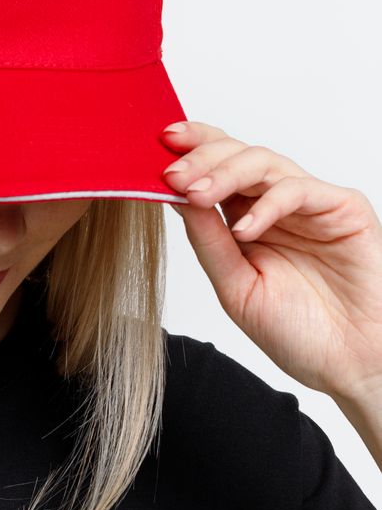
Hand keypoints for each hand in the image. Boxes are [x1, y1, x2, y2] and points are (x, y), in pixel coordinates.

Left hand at [160, 120, 381, 404]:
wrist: (351, 367)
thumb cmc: (299, 332)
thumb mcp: (235, 286)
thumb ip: (207, 241)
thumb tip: (173, 196)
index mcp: (247, 216)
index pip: (217, 165)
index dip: (191, 147)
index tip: (159, 142)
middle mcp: (276, 203)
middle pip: (235, 154)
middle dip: (199, 159)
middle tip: (172, 175)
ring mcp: (310, 203)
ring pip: (263, 162)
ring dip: (224, 173)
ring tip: (196, 195)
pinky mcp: (342, 208)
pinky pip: (298, 189)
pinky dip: (267, 204)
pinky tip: (244, 229)